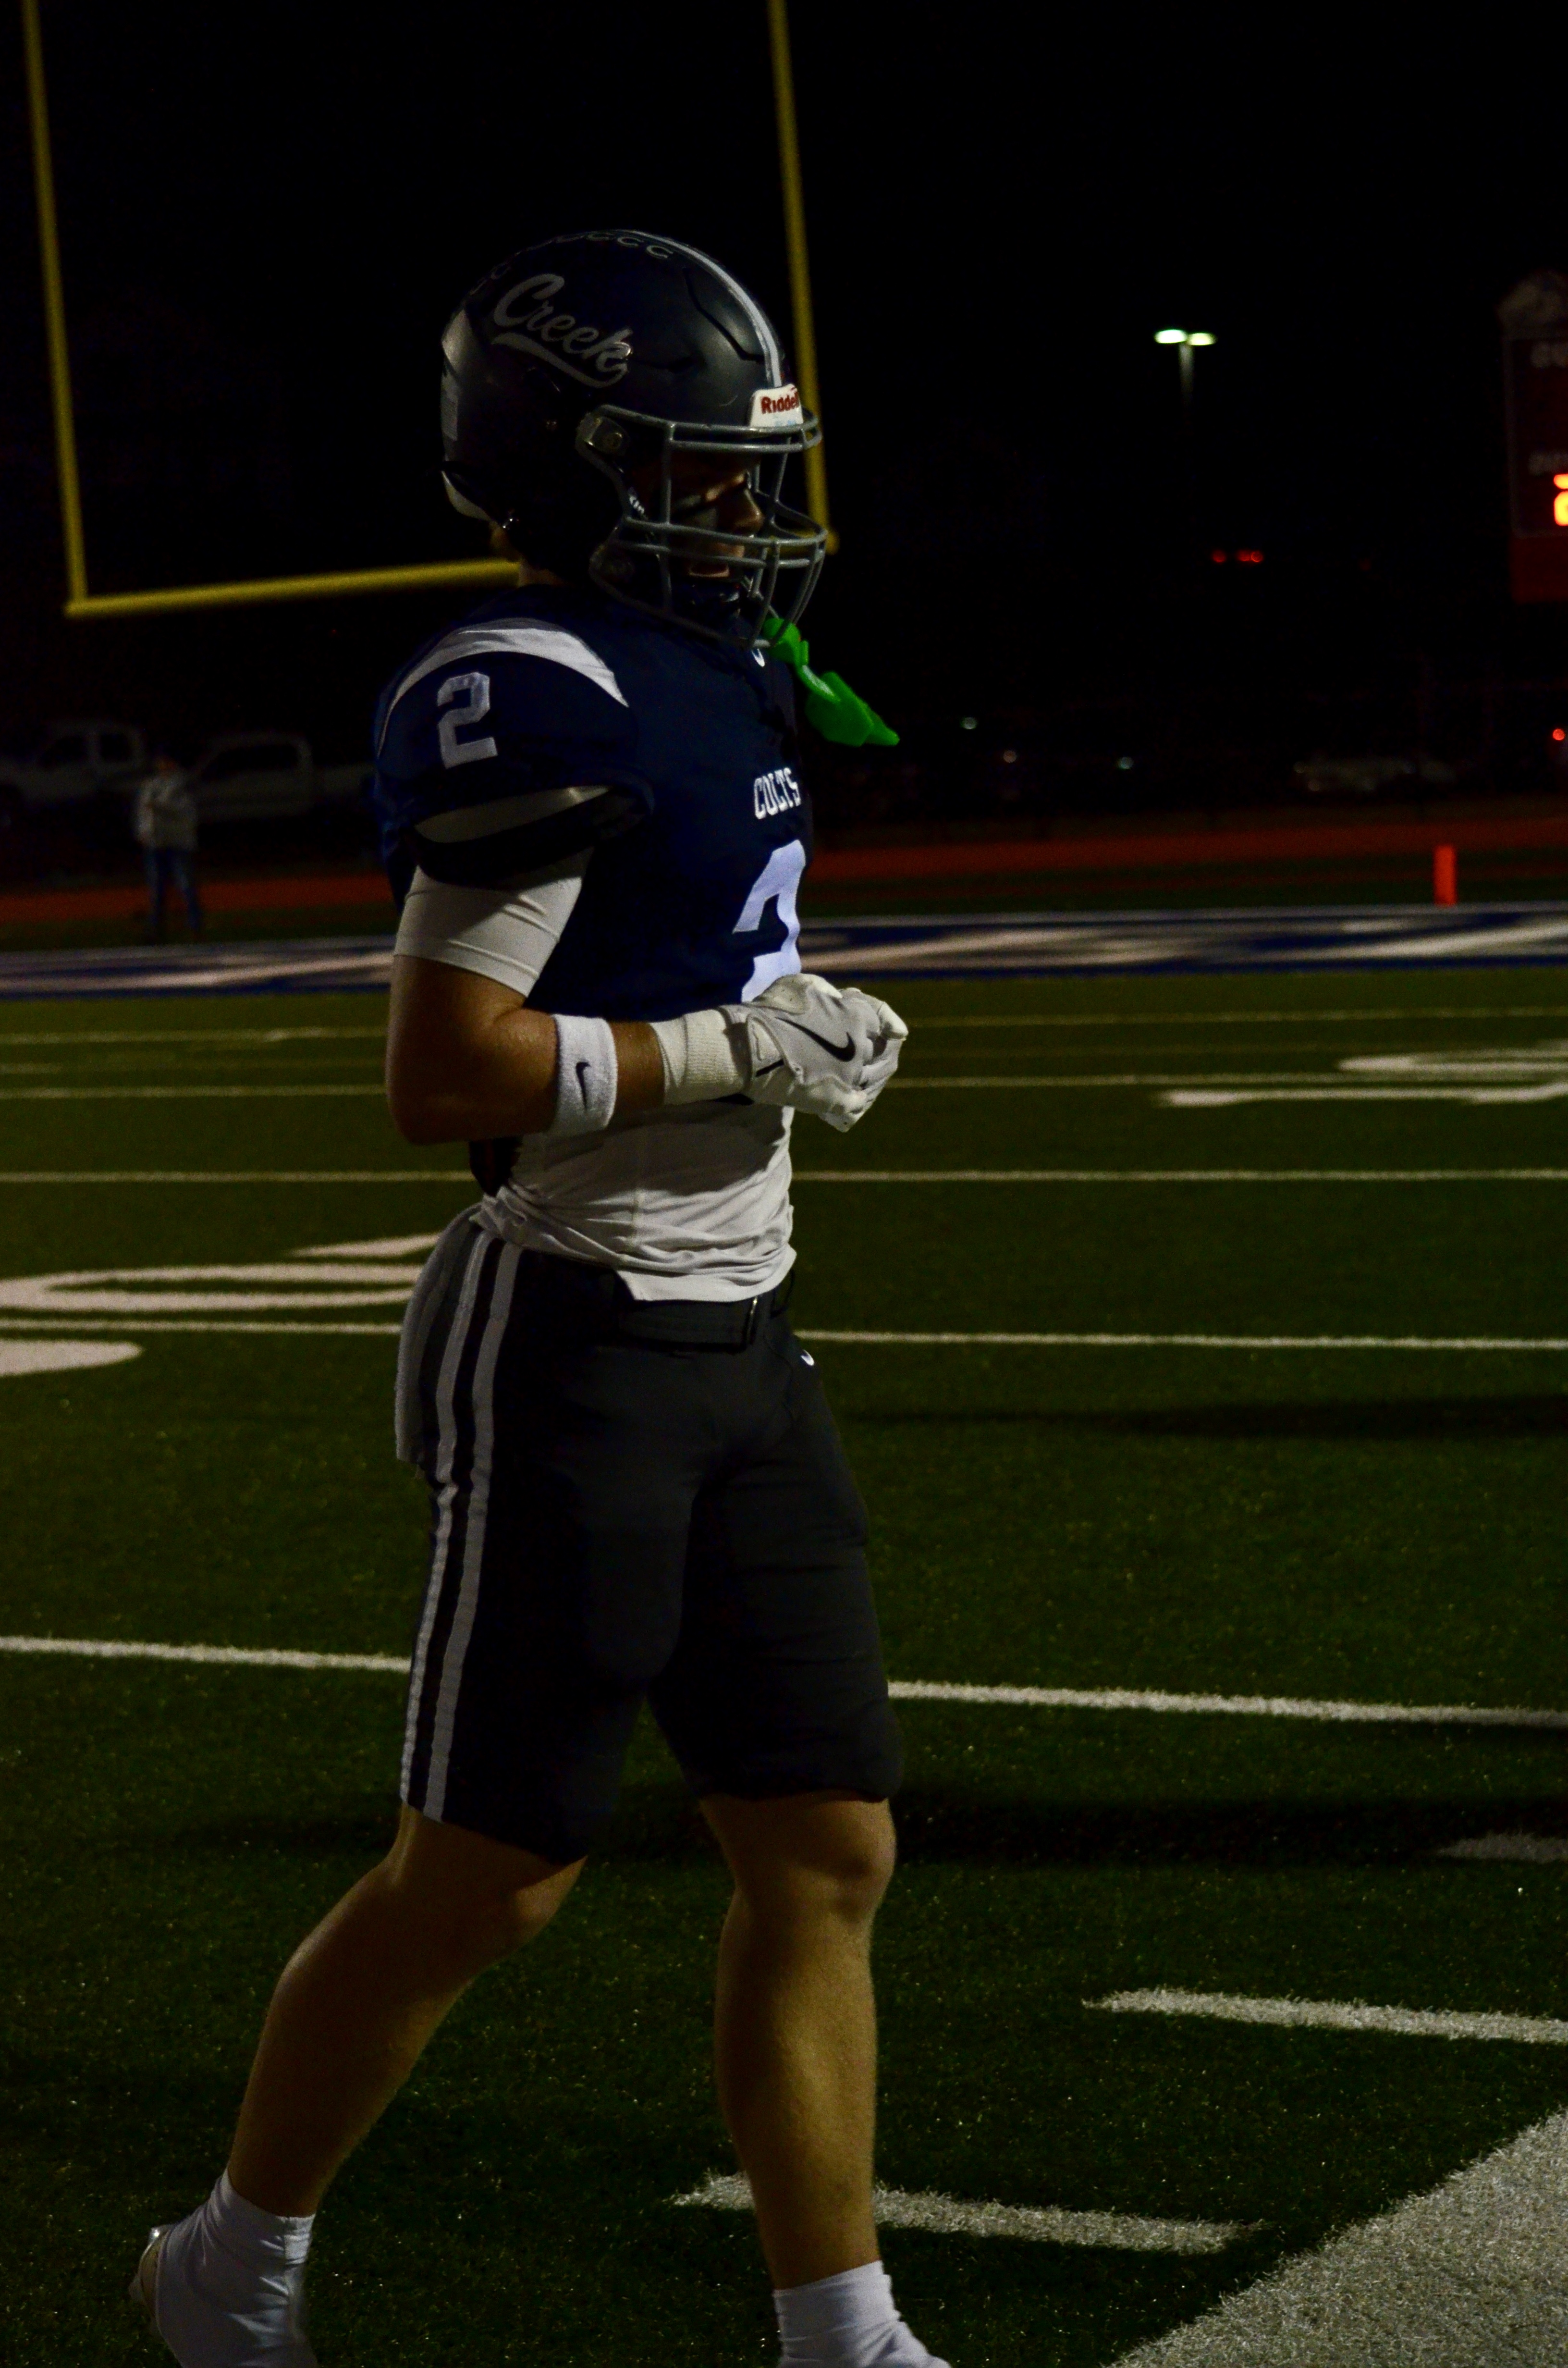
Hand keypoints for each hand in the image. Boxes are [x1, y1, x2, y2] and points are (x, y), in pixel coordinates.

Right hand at [728, 971, 908, 1131]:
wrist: (749, 1048)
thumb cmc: (772, 1011)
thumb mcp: (804, 984)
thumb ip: (831, 992)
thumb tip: (844, 997)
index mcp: (858, 1016)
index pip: (882, 1021)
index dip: (888, 1024)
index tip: (899, 1032)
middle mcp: (861, 1046)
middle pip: (881, 1052)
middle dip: (879, 1051)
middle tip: (877, 1055)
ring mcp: (851, 1075)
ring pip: (874, 1079)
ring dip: (874, 1078)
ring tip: (866, 1079)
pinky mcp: (838, 1100)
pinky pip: (859, 1103)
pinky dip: (860, 1101)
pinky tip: (857, 1100)